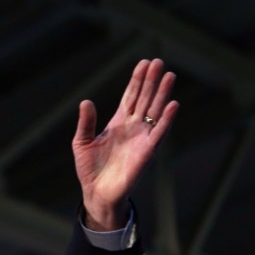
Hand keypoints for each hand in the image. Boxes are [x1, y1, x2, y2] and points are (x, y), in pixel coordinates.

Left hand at [72, 58, 178, 229]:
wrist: (97, 193)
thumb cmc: (90, 169)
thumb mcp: (81, 142)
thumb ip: (86, 123)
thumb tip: (86, 101)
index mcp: (117, 123)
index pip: (130, 96)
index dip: (137, 80)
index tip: (144, 63)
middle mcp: (132, 127)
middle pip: (145, 99)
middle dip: (151, 81)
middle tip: (159, 62)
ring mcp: (141, 138)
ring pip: (154, 111)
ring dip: (162, 94)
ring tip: (169, 75)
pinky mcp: (147, 151)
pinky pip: (159, 132)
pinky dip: (166, 119)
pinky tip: (173, 104)